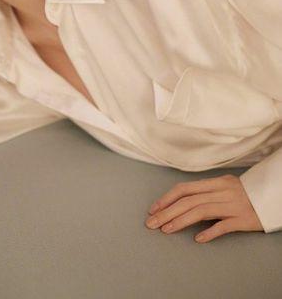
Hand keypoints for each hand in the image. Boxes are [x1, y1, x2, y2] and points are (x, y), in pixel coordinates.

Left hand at [145, 174, 263, 242]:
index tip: (154, 209)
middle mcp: (222, 192)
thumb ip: (205, 193)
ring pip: (201, 211)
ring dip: (181, 221)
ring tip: (166, 230)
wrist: (272, 196)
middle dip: (167, 212)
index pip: (185, 189)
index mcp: (215, 182)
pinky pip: (224, 226)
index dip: (167, 198)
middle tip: (152, 223)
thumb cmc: (245, 193)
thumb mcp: (224, 187)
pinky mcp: (243, 220)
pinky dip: (210, 232)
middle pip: (189, 201)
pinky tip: (197, 238)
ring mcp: (232, 205)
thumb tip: (182, 203)